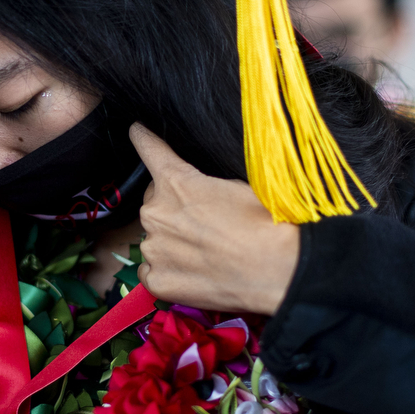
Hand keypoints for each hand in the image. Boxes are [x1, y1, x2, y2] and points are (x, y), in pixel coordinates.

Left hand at [130, 124, 298, 315]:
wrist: (277, 270)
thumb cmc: (265, 224)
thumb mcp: (237, 185)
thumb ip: (202, 183)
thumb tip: (197, 190)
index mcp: (176, 182)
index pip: (149, 149)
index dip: (143, 138)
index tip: (137, 132)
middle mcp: (157, 214)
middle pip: (154, 201)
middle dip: (172, 207)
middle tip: (203, 222)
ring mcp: (155, 250)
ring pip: (155, 238)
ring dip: (172, 241)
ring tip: (206, 252)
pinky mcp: (158, 281)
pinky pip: (153, 270)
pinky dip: (168, 270)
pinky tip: (195, 272)